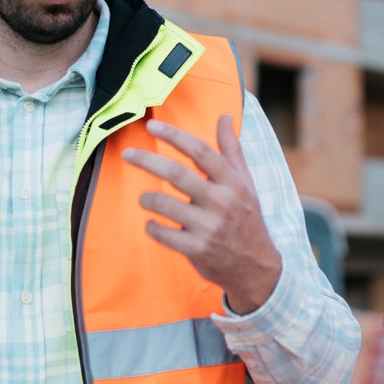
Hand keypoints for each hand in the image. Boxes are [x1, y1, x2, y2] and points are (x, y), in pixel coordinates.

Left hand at [122, 116, 282, 313]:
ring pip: (163, 203)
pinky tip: (153, 223)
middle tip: (127, 154)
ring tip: (145, 198)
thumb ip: (232, 149)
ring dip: (146, 198)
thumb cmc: (246, 217)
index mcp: (232, 182)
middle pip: (176, 174)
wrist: (255, 266)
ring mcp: (208, 227)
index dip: (174, 136)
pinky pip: (162, 233)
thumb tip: (224, 117)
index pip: (200, 151)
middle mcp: (221, 202)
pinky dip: (152, 226)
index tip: (152, 126)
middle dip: (146, 160)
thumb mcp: (246, 182)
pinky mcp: (196, 249)